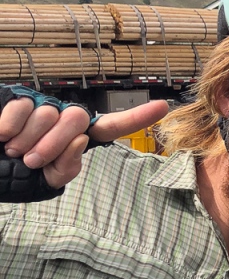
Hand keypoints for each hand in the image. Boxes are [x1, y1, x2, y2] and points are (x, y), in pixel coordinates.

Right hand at [0, 93, 168, 189]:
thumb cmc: (19, 173)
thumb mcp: (47, 180)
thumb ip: (67, 167)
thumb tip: (81, 141)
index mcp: (77, 137)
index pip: (110, 126)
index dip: (136, 118)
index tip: (163, 107)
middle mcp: (62, 118)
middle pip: (76, 118)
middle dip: (54, 144)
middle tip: (33, 161)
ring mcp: (41, 106)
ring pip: (48, 113)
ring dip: (28, 140)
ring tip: (14, 151)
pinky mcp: (17, 99)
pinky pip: (22, 107)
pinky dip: (11, 126)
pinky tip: (2, 136)